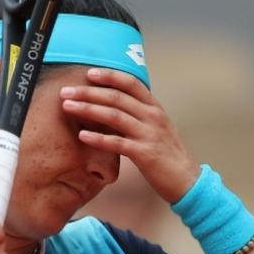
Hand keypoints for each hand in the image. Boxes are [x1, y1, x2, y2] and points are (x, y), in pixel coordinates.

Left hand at [60, 67, 200, 202]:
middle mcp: (152, 117)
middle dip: (89, 92)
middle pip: (117, 97)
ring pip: (114, 116)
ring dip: (88, 109)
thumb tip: (113, 106)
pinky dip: (98, 138)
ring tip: (67, 107)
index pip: (131, 84)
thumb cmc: (166, 154)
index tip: (89, 73)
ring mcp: (149, 134)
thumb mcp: (156, 128)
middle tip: (66, 91)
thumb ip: (138, 115)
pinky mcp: (144, 154)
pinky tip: (82, 135)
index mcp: (154, 108)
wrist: (187, 180)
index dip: (110, 76)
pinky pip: (117, 143)